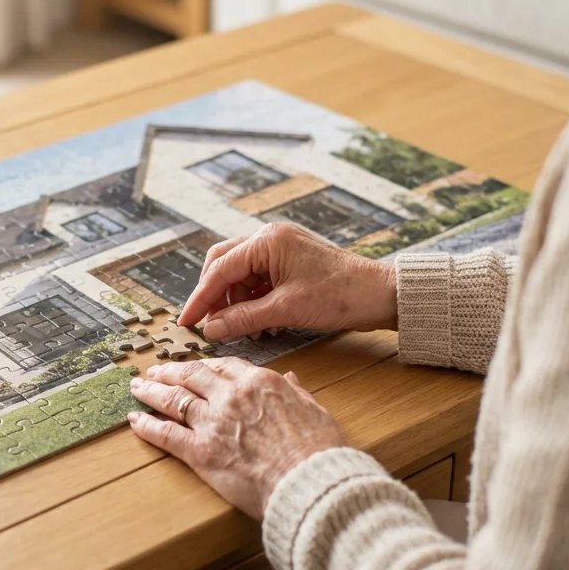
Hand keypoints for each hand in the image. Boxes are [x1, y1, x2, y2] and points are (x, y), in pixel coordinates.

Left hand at [127, 357, 346, 518]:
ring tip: (137, 388)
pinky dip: (147, 427)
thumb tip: (290, 380)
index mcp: (260, 382)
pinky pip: (166, 434)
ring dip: (151, 392)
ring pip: (173, 399)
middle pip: (191, 376)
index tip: (194, 367)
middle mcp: (231, 395)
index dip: (204, 366)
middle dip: (169, 372)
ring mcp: (213, 422)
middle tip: (154, 371)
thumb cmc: (318, 450)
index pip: (224, 366)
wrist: (308, 481)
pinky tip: (134, 422)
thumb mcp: (313, 409)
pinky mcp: (200, 451)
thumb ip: (296, 392)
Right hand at [178, 222, 398, 340]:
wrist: (382, 295)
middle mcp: (270, 239)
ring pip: (243, 276)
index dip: (200, 298)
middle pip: (225, 266)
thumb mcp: (286, 310)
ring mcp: (281, 250)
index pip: (220, 269)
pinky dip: (255, 303)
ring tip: (244, 329)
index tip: (187, 321)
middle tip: (208, 324)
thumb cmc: (341, 295)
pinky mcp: (291, 264)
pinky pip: (261, 282)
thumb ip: (243, 319)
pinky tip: (263, 325)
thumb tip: (211, 329)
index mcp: (267, 241)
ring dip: (238, 303)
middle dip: (216, 297)